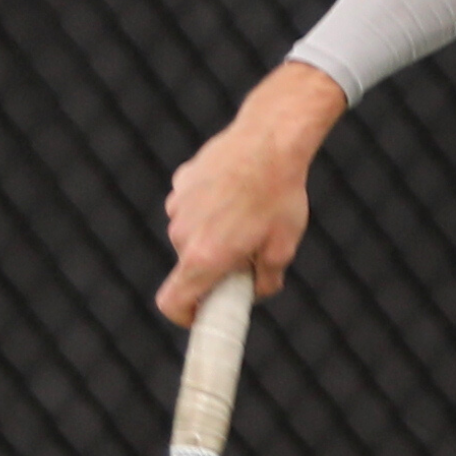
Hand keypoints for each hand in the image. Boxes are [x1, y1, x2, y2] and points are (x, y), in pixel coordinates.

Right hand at [158, 63, 348, 322]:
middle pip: (190, 267)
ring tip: (247, 215)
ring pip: (192, 235)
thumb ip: (266, 279)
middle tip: (247, 255)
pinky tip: (236, 191)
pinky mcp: (181, 183)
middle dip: (214, 268)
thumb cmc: (279, 196)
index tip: (203, 313)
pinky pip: (192, 208)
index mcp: (204, 257)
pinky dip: (209, 208)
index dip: (185, 316)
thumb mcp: (282, 247)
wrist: (270, 139)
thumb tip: (257, 289)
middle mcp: (182, 234)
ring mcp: (178, 206)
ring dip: (213, 235)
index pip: (172, 303)